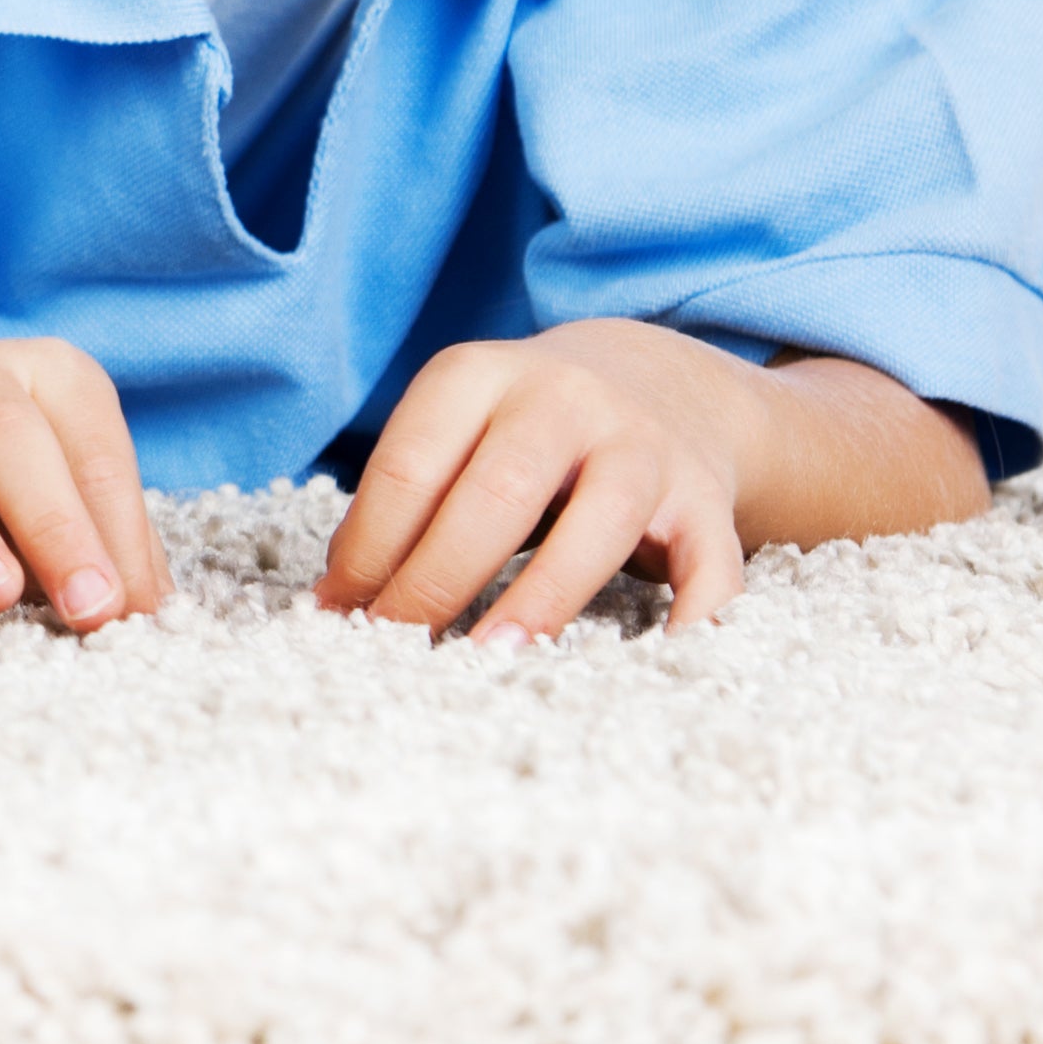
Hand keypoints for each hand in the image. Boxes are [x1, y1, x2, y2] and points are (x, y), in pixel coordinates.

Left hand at [314, 319, 756, 640]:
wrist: (659, 381)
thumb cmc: (521, 430)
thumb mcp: (457, 427)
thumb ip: (407, 498)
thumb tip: (333, 602)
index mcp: (480, 375)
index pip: (411, 466)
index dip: (367, 547)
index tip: (335, 615)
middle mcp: (565, 399)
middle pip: (495, 493)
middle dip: (436, 578)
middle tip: (394, 646)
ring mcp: (644, 446)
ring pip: (597, 524)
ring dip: (541, 598)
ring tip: (490, 658)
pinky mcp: (706, 499)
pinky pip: (710, 567)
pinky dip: (692, 620)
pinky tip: (649, 668)